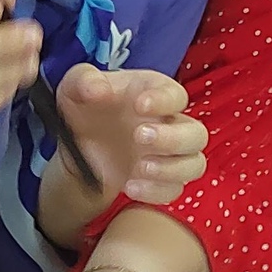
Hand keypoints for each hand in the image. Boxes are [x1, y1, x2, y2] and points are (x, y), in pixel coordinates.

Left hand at [55, 64, 206, 205]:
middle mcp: (168, 123)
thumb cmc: (84, 108)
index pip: (176, 95)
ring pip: (194, 164)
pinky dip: (156, 191)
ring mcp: (168, 154)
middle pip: (196, 133)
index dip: (163, 100)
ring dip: (171, 168)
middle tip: (139, 137)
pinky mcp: (160, 180)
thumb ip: (83, 80)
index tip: (139, 105)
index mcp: (154, 94)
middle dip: (173, 138)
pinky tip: (130, 186)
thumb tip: (96, 88)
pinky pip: (173, 190)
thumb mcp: (75, 87)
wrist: (77, 146)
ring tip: (139, 167)